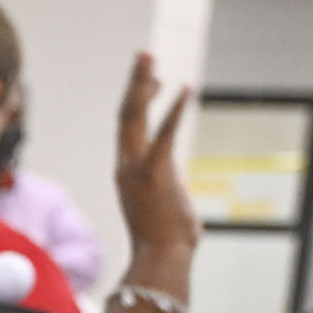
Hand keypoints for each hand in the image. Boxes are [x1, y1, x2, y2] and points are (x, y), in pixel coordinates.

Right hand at [113, 53, 200, 271]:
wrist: (161, 257)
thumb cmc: (166, 242)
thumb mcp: (165, 208)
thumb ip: (169, 193)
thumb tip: (181, 206)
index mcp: (127, 172)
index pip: (128, 128)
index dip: (140, 99)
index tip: (154, 79)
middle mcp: (126, 165)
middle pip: (126, 114)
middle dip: (135, 82)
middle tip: (144, 55)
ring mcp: (138, 168)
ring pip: (133, 117)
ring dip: (141, 85)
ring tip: (149, 60)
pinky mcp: (156, 172)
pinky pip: (165, 134)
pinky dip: (174, 110)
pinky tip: (185, 89)